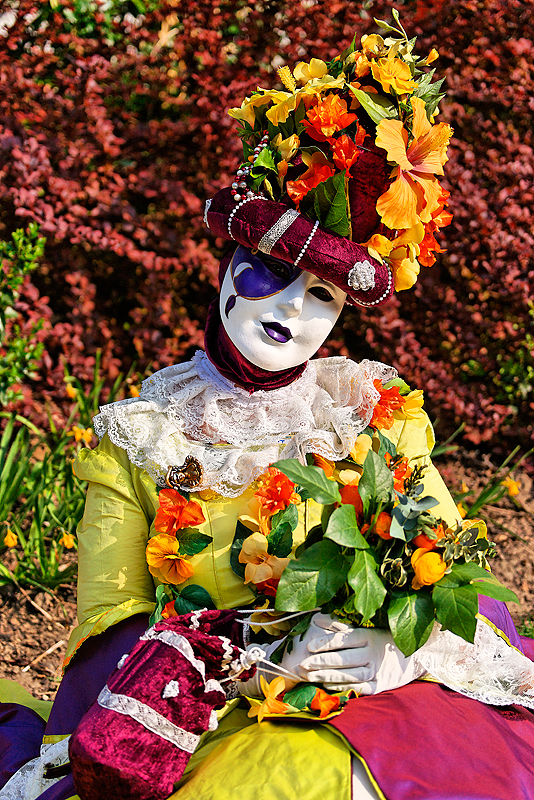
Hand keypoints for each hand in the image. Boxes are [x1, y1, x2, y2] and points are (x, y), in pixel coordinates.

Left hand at [280, 613, 423, 693]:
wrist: (418, 654)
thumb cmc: (386, 637)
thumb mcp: (367, 627)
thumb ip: (343, 625)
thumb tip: (318, 618)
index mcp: (369, 636)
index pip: (344, 639)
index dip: (325, 642)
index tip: (309, 646)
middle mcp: (373, 653)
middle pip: (344, 658)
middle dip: (322, 662)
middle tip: (304, 664)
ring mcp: (378, 670)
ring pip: (349, 675)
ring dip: (328, 676)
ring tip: (310, 676)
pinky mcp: (382, 685)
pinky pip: (360, 688)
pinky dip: (343, 688)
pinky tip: (328, 687)